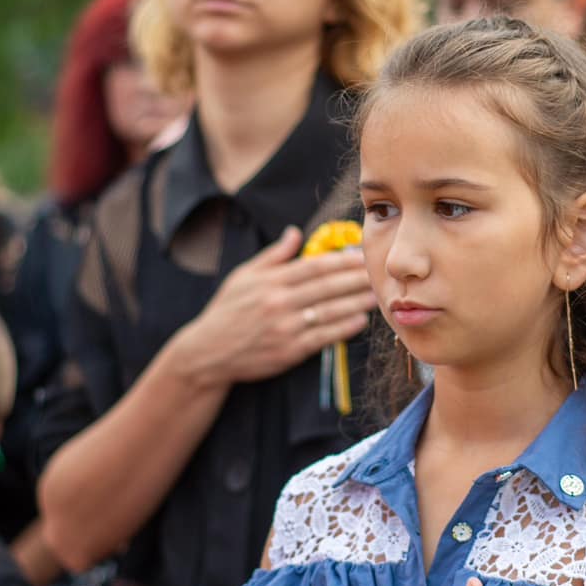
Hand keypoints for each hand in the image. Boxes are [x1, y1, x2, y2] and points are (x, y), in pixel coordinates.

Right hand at [170, 226, 376, 387]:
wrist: (207, 353)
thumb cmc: (227, 311)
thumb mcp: (243, 276)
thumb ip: (273, 256)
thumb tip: (295, 232)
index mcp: (270, 281)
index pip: (314, 266)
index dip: (342, 261)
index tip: (361, 256)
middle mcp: (279, 302)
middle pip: (327, 287)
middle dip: (356, 279)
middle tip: (377, 274)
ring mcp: (285, 327)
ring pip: (329, 311)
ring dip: (356, 302)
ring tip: (375, 295)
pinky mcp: (288, 351)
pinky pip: (322, 337)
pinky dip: (343, 329)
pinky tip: (359, 321)